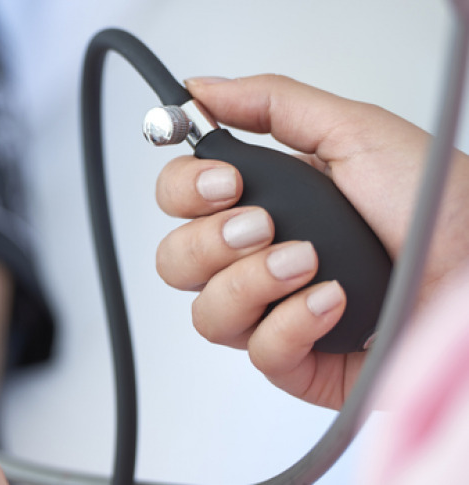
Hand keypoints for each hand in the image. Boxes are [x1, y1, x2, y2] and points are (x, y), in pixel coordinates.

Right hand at [155, 75, 468, 408]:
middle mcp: (258, 258)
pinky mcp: (299, 361)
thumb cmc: (438, 206)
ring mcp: (274, 311)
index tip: (227, 182)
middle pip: (174, 261)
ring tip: (307, 263)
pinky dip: (293, 324)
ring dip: (251, 282)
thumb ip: (271, 104)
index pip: (178, 200)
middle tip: (264, 225)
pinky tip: (333, 302)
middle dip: (210, 241)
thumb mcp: (354, 132)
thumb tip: (199, 91)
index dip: (184, 191)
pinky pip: (258, 353)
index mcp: (265, 201)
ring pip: (205, 314)